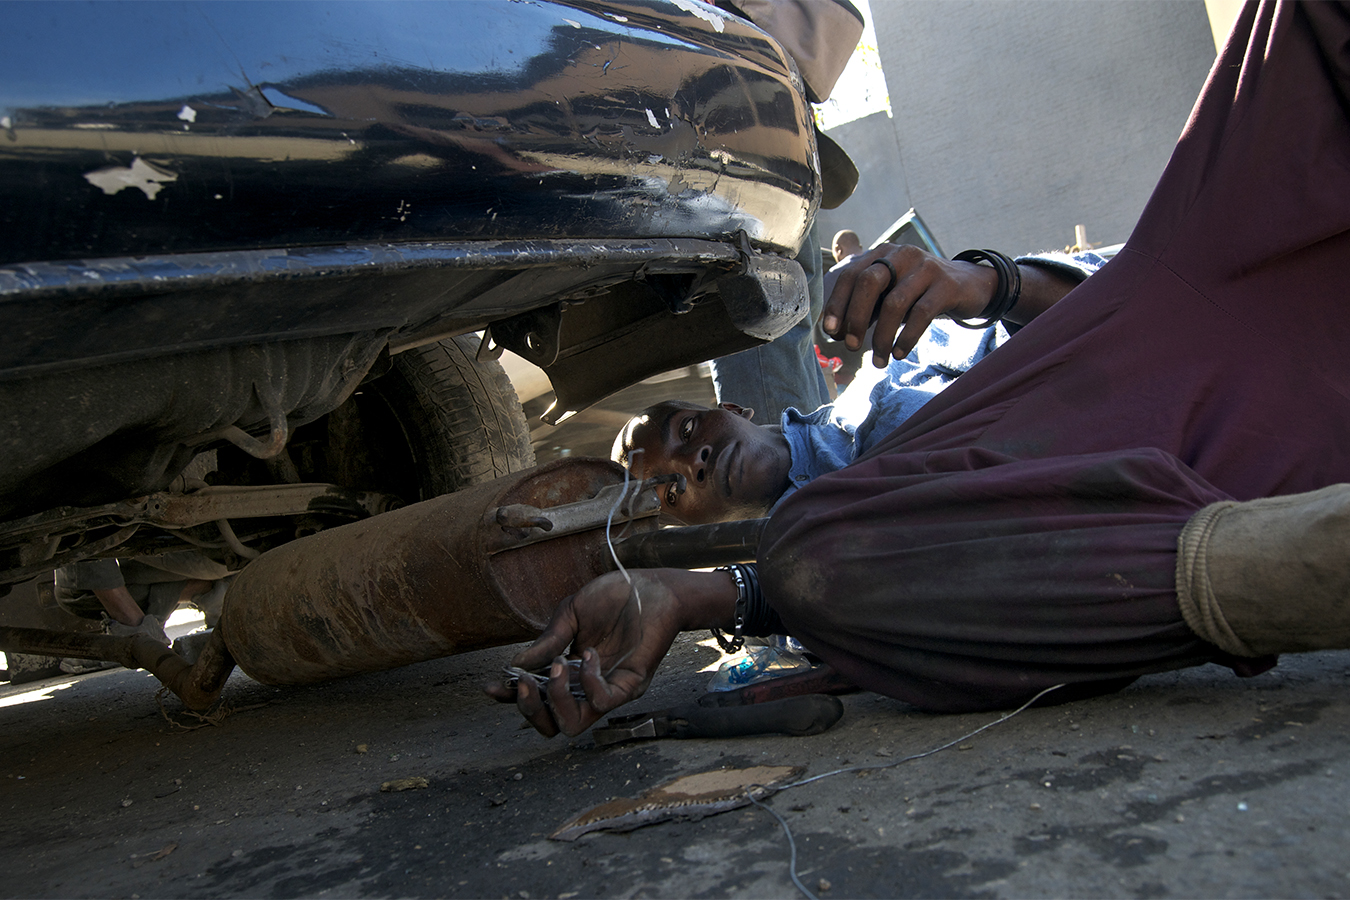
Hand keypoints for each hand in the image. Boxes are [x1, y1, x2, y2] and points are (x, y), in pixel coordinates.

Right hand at [485, 568, 731, 736]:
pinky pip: (602, 703)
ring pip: (572, 726)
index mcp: (570, 672)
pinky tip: (588, 654)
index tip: (492, 687)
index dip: (513, 699)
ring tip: (558, 665)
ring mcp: (608, 690)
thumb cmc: (615, 599)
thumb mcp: (571, 614)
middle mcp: (587, 688)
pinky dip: (587, 682)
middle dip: (529, 709)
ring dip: (555, 699)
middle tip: (523, 680)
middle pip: (552, 725)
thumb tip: (516, 664)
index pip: (538, 698)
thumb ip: (547, 642)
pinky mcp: (629, 686)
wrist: (653, 587)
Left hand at [821, 244, 998, 366]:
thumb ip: (865, 306)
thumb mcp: (889, 292)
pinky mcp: (946, 285)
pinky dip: (907, 337)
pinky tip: (899, 353)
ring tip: (879, 360)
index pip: (851, 275)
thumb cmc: (919, 293)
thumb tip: (836, 333)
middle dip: (855, 317)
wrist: (969, 285)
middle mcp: (901, 255)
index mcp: (882, 254)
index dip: (837, 304)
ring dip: (882, 336)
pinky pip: (921, 314)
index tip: (830, 332)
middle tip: (851, 347)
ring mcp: (925, 268)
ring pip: (894, 303)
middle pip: (868, 282)